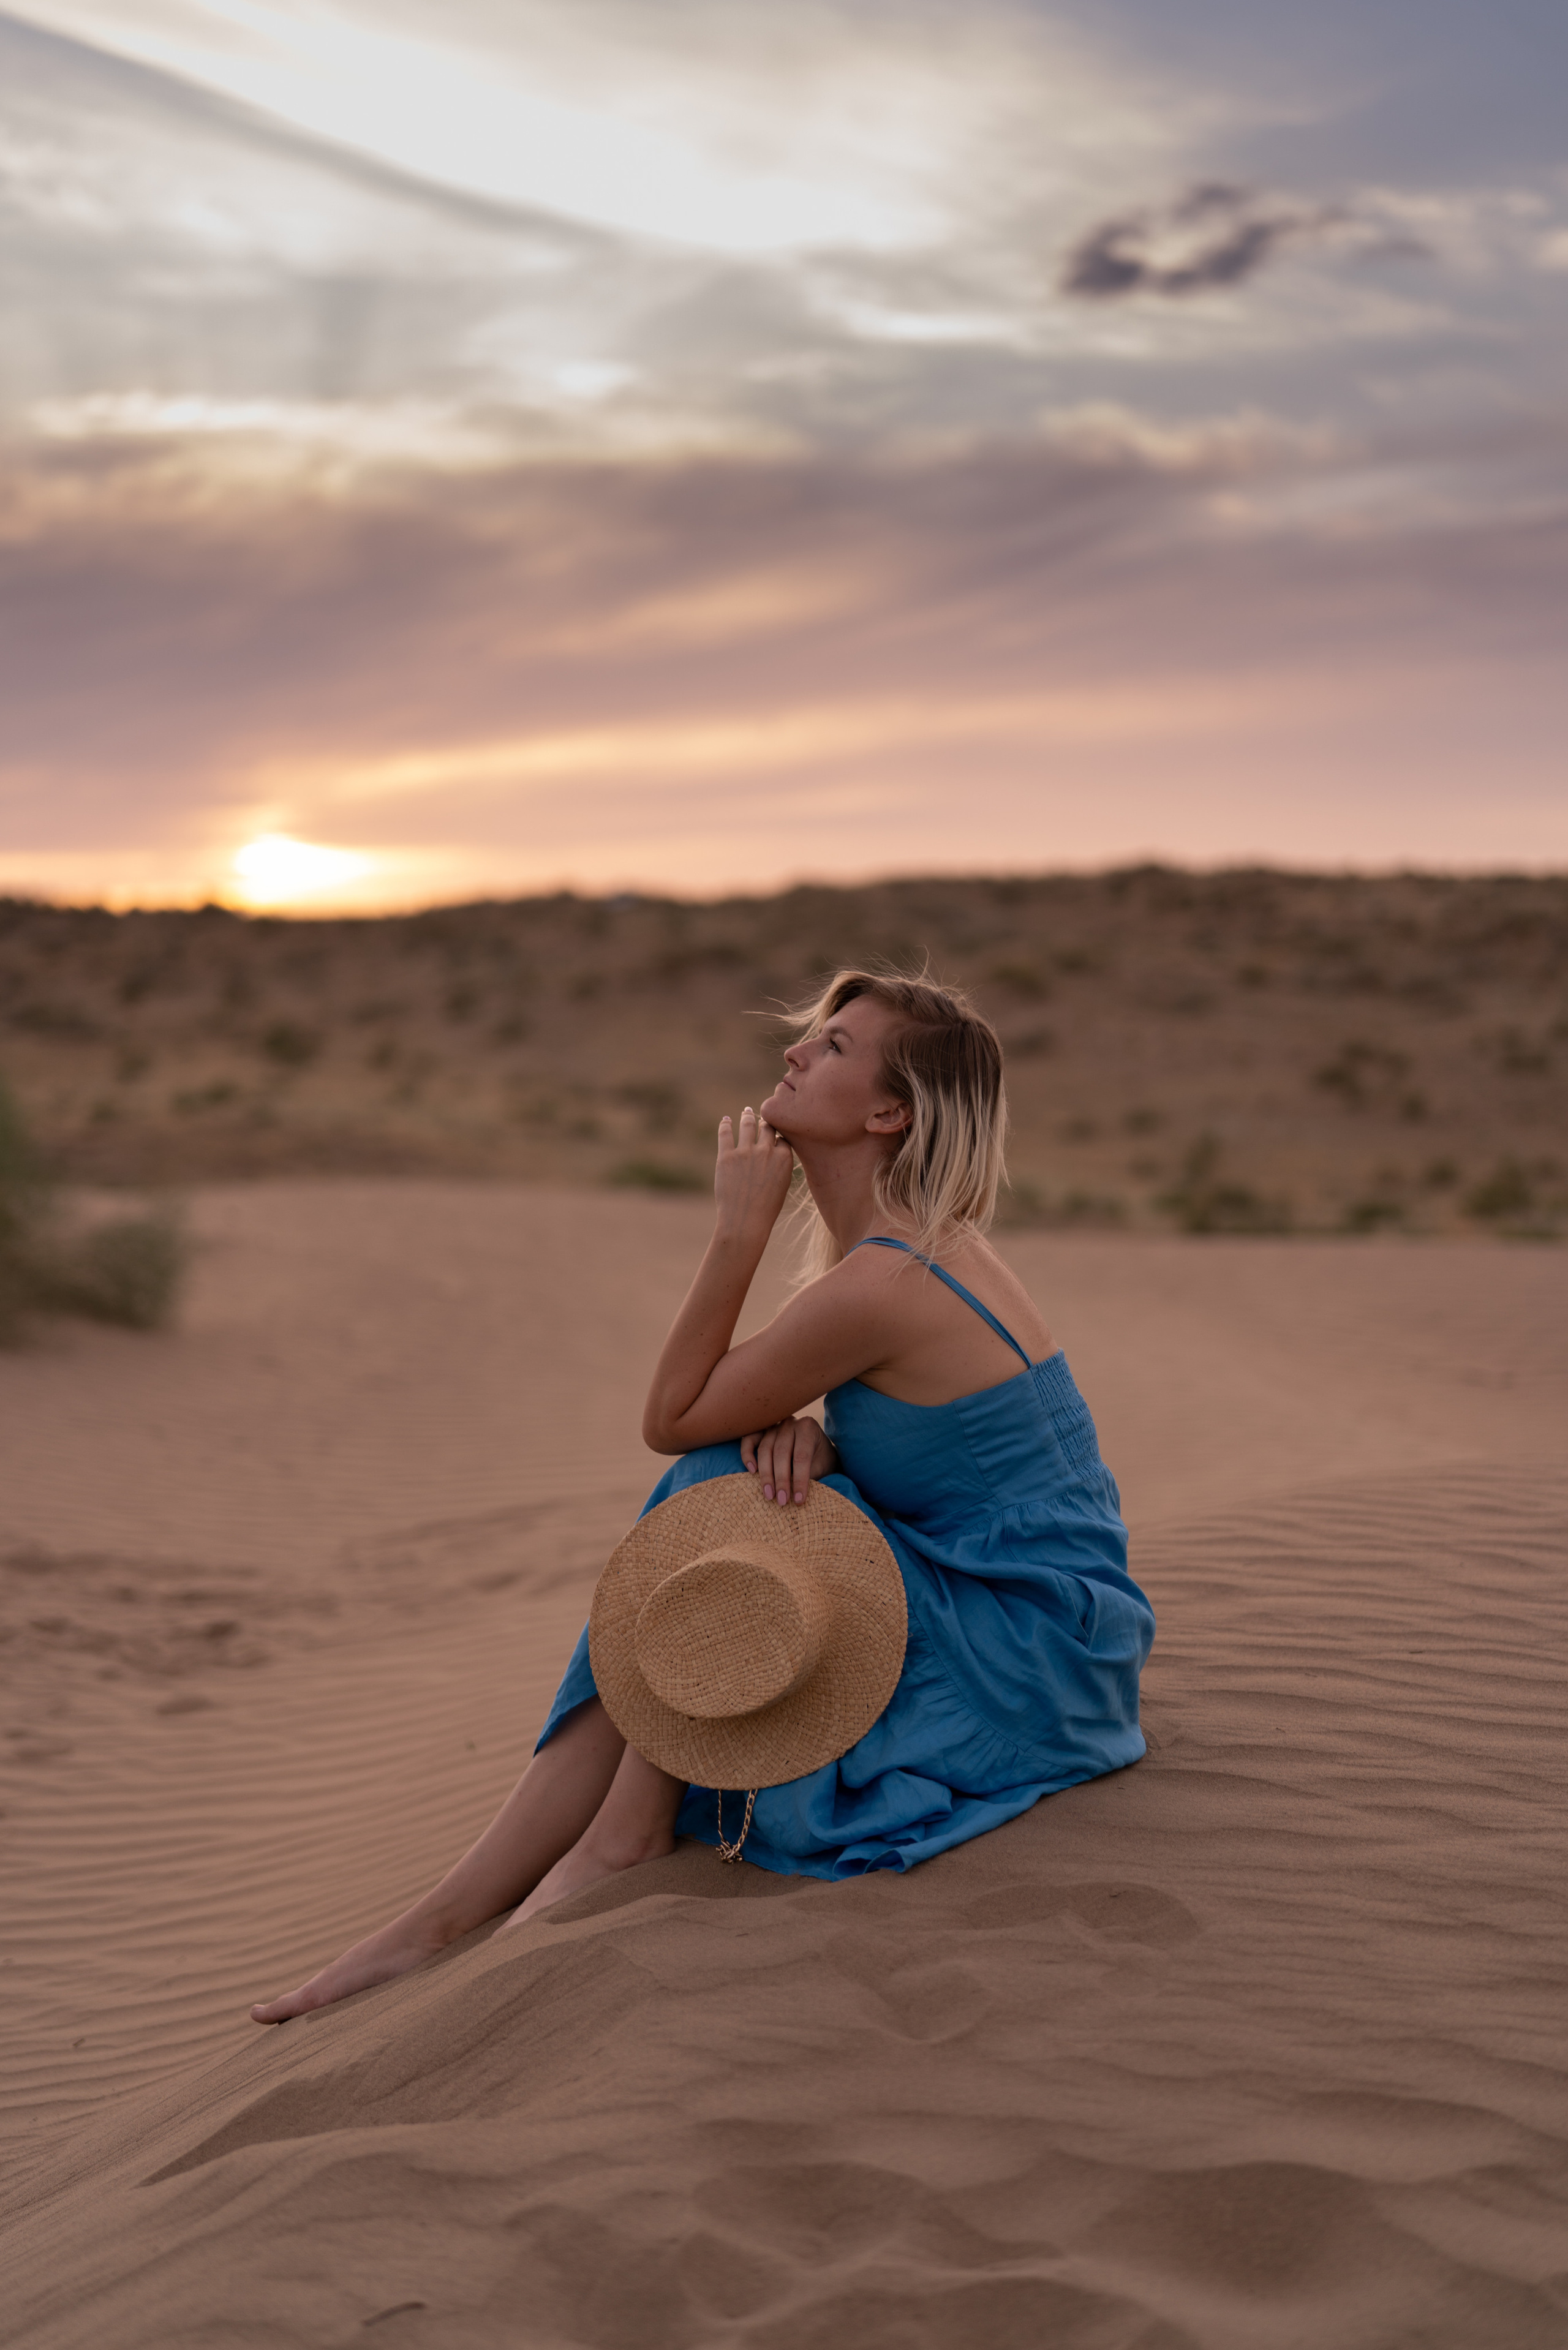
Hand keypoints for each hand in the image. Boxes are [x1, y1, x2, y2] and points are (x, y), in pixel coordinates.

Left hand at [714, 1105, 793, 1241]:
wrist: (746, 1221)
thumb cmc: (765, 1209)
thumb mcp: (781, 1186)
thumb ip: (779, 1167)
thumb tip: (775, 1155)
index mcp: (784, 1158)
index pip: (782, 1138)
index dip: (778, 1136)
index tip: (774, 1134)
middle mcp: (766, 1151)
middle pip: (767, 1127)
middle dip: (765, 1122)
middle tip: (762, 1118)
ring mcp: (746, 1152)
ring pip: (748, 1124)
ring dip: (747, 1116)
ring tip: (746, 1112)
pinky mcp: (727, 1156)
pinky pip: (726, 1133)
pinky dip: (725, 1124)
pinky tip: (726, 1120)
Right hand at [740, 1416, 839, 1505]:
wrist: (815, 1445)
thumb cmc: (819, 1457)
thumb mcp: (821, 1465)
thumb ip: (808, 1475)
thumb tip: (794, 1494)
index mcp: (808, 1428)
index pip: (801, 1456)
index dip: (800, 1480)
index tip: (799, 1500)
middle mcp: (789, 1423)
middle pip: (781, 1453)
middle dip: (781, 1480)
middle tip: (782, 1501)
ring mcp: (773, 1426)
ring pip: (765, 1449)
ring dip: (765, 1475)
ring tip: (769, 1495)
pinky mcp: (760, 1430)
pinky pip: (749, 1440)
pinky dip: (747, 1454)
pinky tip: (752, 1471)